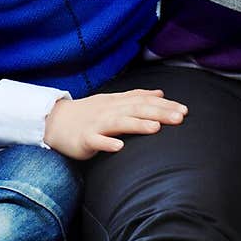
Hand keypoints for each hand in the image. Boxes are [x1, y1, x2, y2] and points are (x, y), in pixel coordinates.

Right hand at [44, 88, 187, 159]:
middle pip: (137, 109)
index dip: (165, 104)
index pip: (145, 100)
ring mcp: (96, 124)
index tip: (185, 110)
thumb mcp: (113, 101)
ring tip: (156, 128)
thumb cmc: (88, 113)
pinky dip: (107, 143)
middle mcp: (109, 110)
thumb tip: (160, 92)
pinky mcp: (84, 139)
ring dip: (137, 125)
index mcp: (118, 102)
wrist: (55, 122)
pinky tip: (120, 148)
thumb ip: (136, 96)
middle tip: (180, 118)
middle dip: (159, 112)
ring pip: (119, 123)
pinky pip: (96, 141)